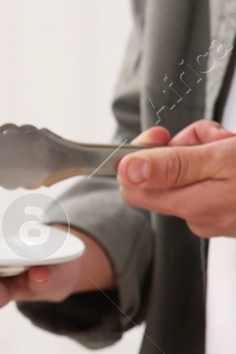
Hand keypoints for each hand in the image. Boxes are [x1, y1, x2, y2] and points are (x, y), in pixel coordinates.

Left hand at [118, 121, 235, 235]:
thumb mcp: (222, 159)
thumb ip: (174, 166)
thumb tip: (127, 171)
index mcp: (189, 205)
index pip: (132, 187)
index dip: (139, 156)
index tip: (160, 136)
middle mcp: (198, 217)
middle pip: (165, 174)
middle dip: (187, 147)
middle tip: (217, 138)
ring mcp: (216, 217)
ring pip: (192, 173)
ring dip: (209, 151)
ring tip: (234, 144)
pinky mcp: (232, 213)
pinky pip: (213, 182)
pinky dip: (223, 164)